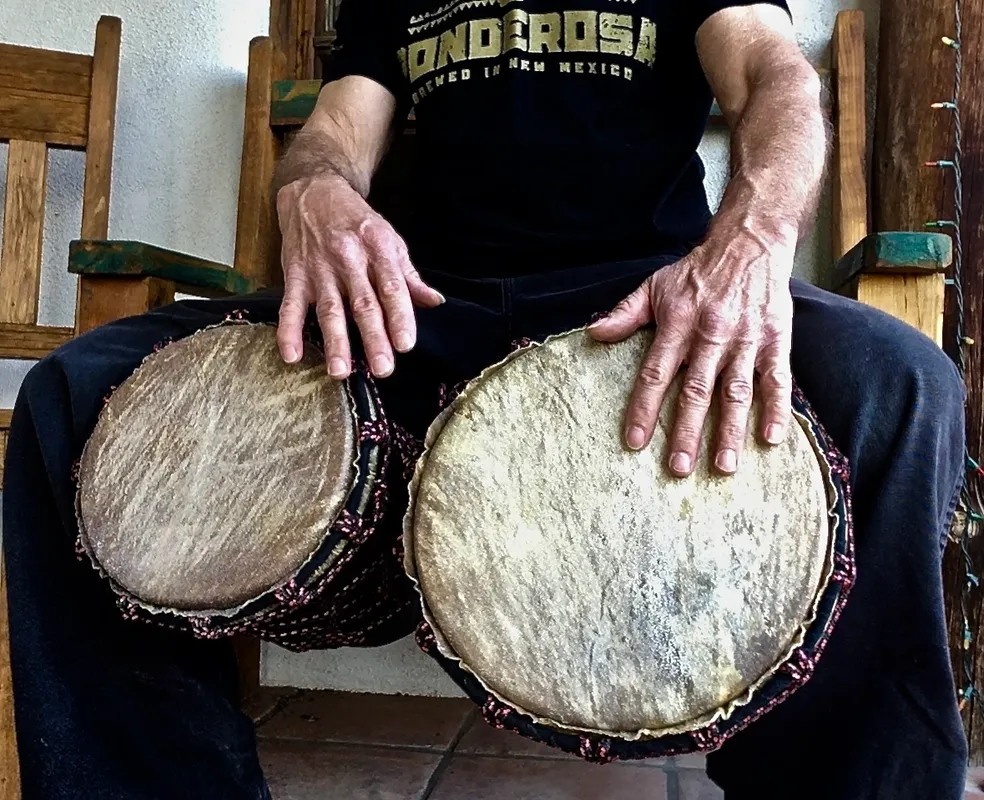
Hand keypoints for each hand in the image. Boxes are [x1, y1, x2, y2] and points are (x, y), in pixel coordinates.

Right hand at [276, 173, 443, 378]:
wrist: (313, 190)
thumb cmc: (356, 221)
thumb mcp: (389, 239)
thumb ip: (408, 275)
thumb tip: (434, 302)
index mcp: (378, 248)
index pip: (392, 287)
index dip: (400, 316)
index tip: (406, 344)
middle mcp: (349, 258)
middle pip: (362, 303)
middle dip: (372, 337)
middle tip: (382, 368)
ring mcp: (319, 267)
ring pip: (329, 309)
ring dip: (334, 341)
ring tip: (340, 370)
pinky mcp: (294, 273)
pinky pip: (290, 305)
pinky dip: (288, 330)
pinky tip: (291, 354)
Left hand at [589, 230, 795, 476]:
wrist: (749, 242)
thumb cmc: (697, 271)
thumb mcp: (655, 285)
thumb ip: (625, 313)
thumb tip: (594, 332)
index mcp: (676, 324)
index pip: (655, 374)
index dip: (644, 409)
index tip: (635, 441)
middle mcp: (710, 335)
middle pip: (696, 391)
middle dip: (687, 433)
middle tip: (679, 468)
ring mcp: (744, 340)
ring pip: (736, 392)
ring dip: (730, 431)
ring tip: (724, 466)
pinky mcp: (775, 340)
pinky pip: (777, 379)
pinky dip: (776, 409)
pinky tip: (771, 439)